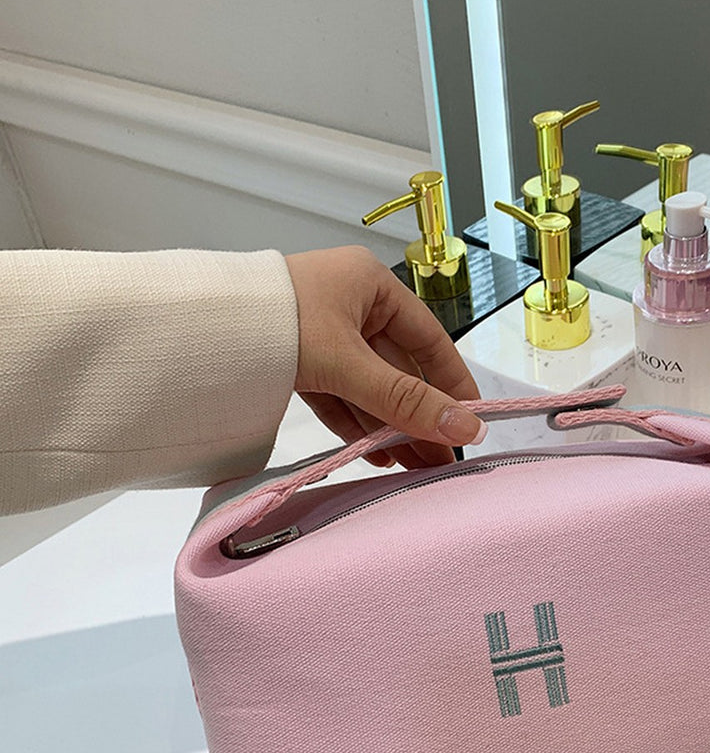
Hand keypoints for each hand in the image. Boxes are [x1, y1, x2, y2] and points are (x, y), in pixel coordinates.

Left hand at [285, 246, 483, 468]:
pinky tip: (376, 454)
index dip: (452, 381)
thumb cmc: (279, 323)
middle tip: (440, 461)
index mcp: (371, 285)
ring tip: (412, 467)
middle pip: (397, 369)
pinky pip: (338, 394)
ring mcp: (322, 333)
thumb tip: (467, 431)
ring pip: (367, 386)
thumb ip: (406, 400)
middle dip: (417, 417)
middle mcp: (350, 305)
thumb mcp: (349, 363)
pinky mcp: (297, 359)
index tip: (472, 420)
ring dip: (389, 426)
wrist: (194, 330)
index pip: (428, 339)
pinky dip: (355, 423)